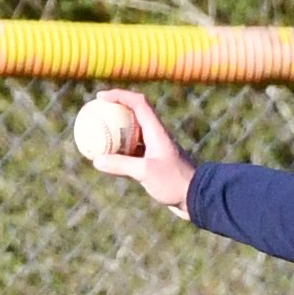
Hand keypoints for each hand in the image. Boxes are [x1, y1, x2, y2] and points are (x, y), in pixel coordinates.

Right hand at [86, 89, 196, 219]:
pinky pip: (134, 153)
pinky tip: (107, 159)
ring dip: (116, 133)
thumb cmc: (175, 183)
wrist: (198, 199)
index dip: (119, 95)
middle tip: (95, 114)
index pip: (138, 103)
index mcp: (157, 131)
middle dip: (114, 112)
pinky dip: (121, 152)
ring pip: (132, 135)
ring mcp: (157, 150)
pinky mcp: (156, 164)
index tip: (100, 97)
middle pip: (133, 116)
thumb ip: (121, 165)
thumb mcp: (145, 172)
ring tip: (97, 135)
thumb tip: (97, 160)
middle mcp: (157, 137)